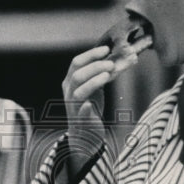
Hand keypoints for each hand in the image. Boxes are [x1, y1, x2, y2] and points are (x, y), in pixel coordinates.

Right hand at [61, 44, 115, 175]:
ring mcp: (74, 107)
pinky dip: (85, 108)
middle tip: (111, 64)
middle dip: (94, 66)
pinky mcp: (81, 120)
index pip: (76, 63)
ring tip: (107, 75)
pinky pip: (80, 113)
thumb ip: (99, 75)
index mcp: (71, 82)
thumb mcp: (94, 89)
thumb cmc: (90, 108)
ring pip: (79, 92)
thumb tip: (114, 59)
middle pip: (77, 75)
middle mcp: (69, 93)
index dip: (91, 54)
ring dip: (93, 82)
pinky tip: (90, 104)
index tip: (106, 50)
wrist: (85, 134)